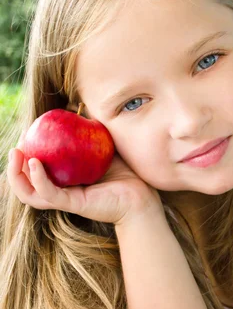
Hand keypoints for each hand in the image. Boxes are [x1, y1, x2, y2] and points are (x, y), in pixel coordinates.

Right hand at [7, 136, 163, 225]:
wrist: (143, 194)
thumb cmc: (126, 170)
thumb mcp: (102, 143)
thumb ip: (88, 127)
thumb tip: (76, 104)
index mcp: (63, 180)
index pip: (34, 170)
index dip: (24, 156)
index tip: (24, 136)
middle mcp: (61, 191)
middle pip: (26, 183)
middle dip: (13, 167)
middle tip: (15, 148)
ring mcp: (66, 199)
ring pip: (30, 193)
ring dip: (17, 175)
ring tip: (17, 154)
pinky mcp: (74, 204)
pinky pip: (49, 194)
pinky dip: (38, 179)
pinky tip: (35, 163)